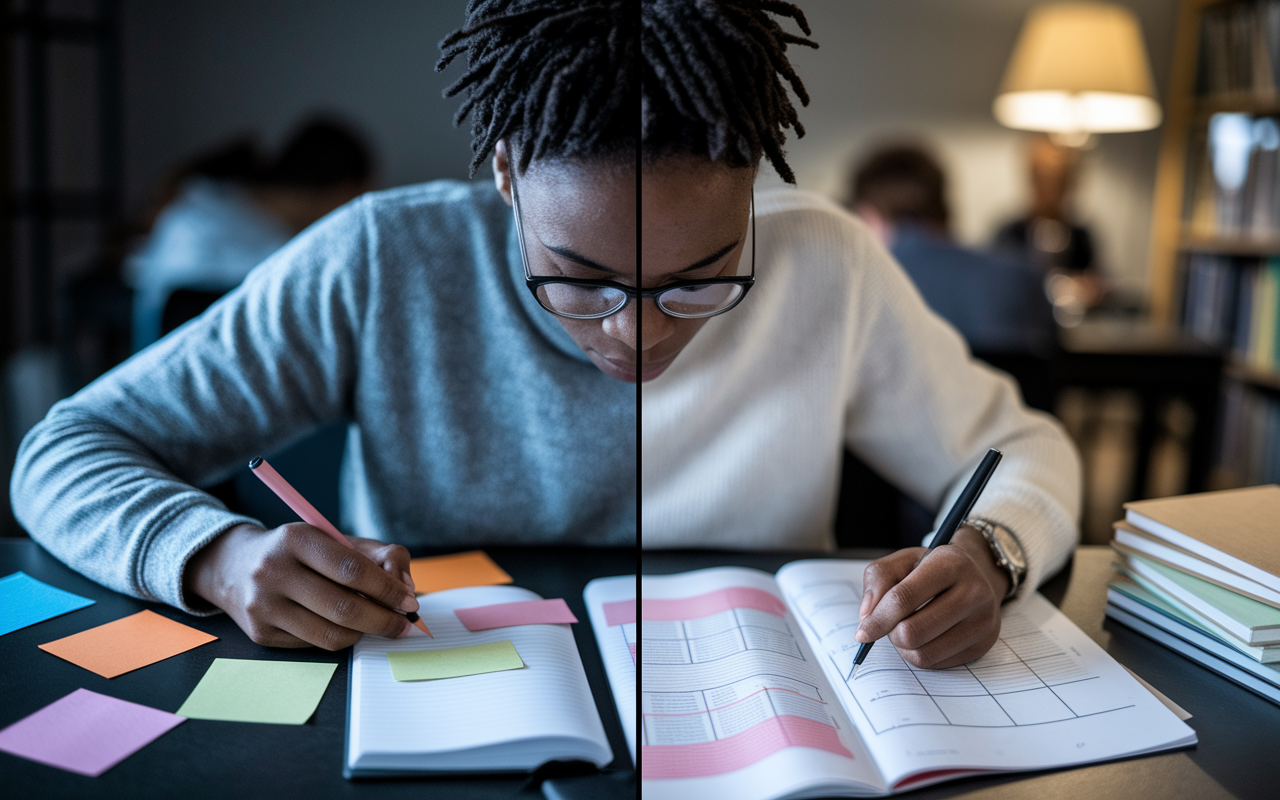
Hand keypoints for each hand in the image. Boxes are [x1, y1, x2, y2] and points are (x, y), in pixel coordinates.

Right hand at [184, 522, 419, 649]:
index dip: (387, 589)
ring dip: (364, 633)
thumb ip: (381, 556)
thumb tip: (406, 587)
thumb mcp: (339, 541)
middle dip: (383, 620)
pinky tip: (343, 626)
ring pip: (330, 633)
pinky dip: (339, 638)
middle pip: (344, 607)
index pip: (353, 569)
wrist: (238, 567)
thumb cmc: (302, 553)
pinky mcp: (260, 633)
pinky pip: (314, 644)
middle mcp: (273, 571)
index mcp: (297, 538)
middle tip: (403, 624)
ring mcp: (263, 605)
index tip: (409, 600)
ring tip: (376, 624)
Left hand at [854, 526, 1009, 668]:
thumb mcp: (904, 560)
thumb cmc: (933, 568)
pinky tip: (925, 637)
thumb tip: (867, 616)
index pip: (904, 598)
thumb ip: (879, 579)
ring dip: (903, 647)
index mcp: (951, 564)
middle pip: (913, 632)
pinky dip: (920, 654)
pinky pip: (937, 664)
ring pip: (924, 654)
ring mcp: (982, 621)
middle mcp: (974, 592)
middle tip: (890, 624)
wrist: (978, 574)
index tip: (862, 632)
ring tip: (906, 628)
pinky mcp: (983, 644)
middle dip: (891, 633)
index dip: (878, 619)